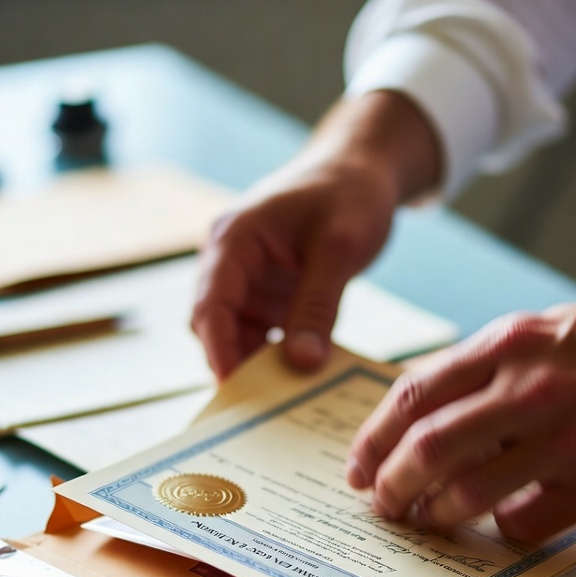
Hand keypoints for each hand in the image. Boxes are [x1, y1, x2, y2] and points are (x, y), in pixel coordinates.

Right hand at [192, 92, 441, 378]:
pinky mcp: (270, 292)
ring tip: (286, 401)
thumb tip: (301, 364)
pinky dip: (279, 355)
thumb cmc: (349, 193)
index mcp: (234, 240)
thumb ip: (317, 306)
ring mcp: (248, 278)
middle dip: (236, 364)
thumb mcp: (339, 250)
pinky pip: (265, 333)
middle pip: (216, 325)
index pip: (211, 304)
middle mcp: (230, 260)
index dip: (218, 350)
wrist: (364, 168)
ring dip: (259, 364)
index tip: (233, 390)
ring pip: (239, 335)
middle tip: (263, 409)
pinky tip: (303, 379)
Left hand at [347, 279, 575, 543]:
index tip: (358, 467)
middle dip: (391, 487)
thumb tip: (422, 416)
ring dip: (436, 515)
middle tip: (382, 505)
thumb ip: (482, 369)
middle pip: (428, 448)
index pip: (413, 396)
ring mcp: (567, 436)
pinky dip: (501, 529)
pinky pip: (525, 522)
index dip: (373, 439)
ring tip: (428, 520)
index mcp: (508, 343)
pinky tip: (502, 523)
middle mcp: (530, 387)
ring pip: (469, 493)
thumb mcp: (543, 330)